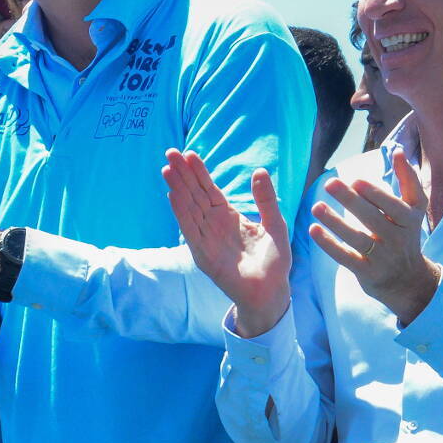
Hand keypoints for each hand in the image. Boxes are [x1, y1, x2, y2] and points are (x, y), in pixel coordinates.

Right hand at [163, 152, 292, 336]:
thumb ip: (266, 200)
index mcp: (228, 216)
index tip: (188, 153)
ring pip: (189, 208)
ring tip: (167, 169)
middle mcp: (213, 224)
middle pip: (194, 194)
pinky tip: (173, 195)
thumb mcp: (275, 224)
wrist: (270, 291)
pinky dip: (181, 212)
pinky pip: (190, 229)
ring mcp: (206, 238)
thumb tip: (259, 171)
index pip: (209, 189)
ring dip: (177, 189)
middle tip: (169, 152)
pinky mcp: (203, 253)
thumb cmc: (273, 261)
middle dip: (182, 174)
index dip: (199, 172)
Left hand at [311, 148, 440, 324]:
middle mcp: (398, 238)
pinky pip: (346, 257)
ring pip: (357, 238)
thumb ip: (407, 180)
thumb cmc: (406, 234)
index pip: (395, 205)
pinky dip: (329, 244)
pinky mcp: (367, 272)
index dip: (376, 194)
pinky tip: (313, 230)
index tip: (356, 180)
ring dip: (335, 222)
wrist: (408, 279)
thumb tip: (397, 150)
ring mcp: (382, 256)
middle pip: (373, 218)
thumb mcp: (414, 208)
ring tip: (316, 206)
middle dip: (351, 201)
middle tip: (330, 184)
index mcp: (410, 219)